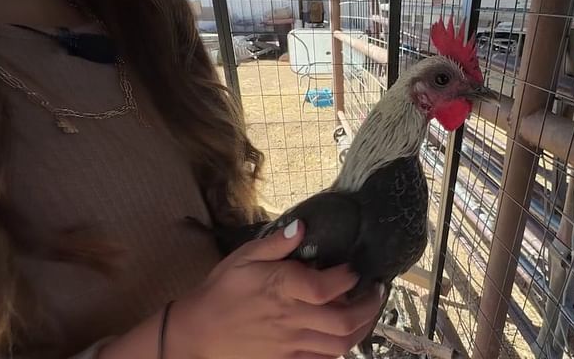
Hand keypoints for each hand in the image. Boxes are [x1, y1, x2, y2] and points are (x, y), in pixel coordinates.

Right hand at [168, 220, 384, 358]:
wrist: (196, 332)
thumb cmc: (220, 291)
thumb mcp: (243, 258)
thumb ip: (276, 244)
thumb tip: (303, 227)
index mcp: (280, 288)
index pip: (326, 286)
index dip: (348, 277)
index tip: (354, 270)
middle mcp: (290, 318)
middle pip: (344, 320)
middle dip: (369, 305)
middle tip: (377, 292)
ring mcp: (290, 344)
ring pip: (340, 345)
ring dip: (362, 329)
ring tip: (368, 313)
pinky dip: (340, 349)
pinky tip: (344, 334)